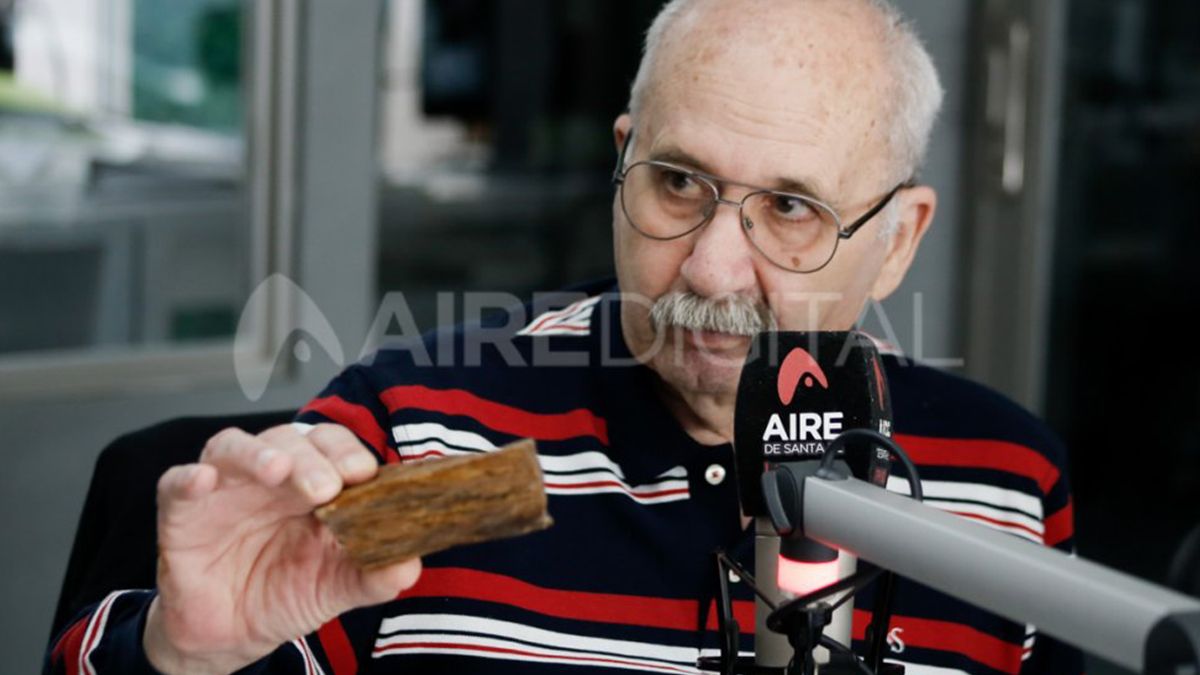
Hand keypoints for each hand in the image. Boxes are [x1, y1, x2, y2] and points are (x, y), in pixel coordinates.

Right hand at [142, 423, 420, 674]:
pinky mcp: (181, 514)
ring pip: (234, 447)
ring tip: (278, 471)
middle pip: (289, 440)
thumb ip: (373, 575)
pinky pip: (176, 483)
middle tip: (327, 486)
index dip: (348, 452)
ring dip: (257, 454)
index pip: (332, 446)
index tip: (365, 474)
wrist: (232, 635)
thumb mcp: (335, 587)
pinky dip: (187, 477)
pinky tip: (203, 481)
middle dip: (312, 457)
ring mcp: (224, 489)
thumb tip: (411, 565)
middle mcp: (269, 476)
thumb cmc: (286, 592)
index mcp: (312, 482)